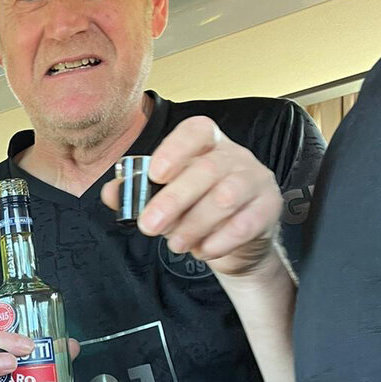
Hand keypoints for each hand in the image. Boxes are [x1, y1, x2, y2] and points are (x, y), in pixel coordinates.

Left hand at [101, 116, 281, 275]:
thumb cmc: (195, 210)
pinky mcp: (269, 208)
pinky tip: (202, 250)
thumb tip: (112, 192)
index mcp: (207, 144)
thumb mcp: (163, 199)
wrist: (233, 243)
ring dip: (194, 224)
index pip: (196, 131)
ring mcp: (256, 179)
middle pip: (207, 169)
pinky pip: (245, 224)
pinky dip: (218, 241)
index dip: (175, 149)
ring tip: (175, 244)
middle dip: (173, 200)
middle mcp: (235, 156)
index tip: (154, 174)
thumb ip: (136, 193)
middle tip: (149, 226)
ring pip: (226, 197)